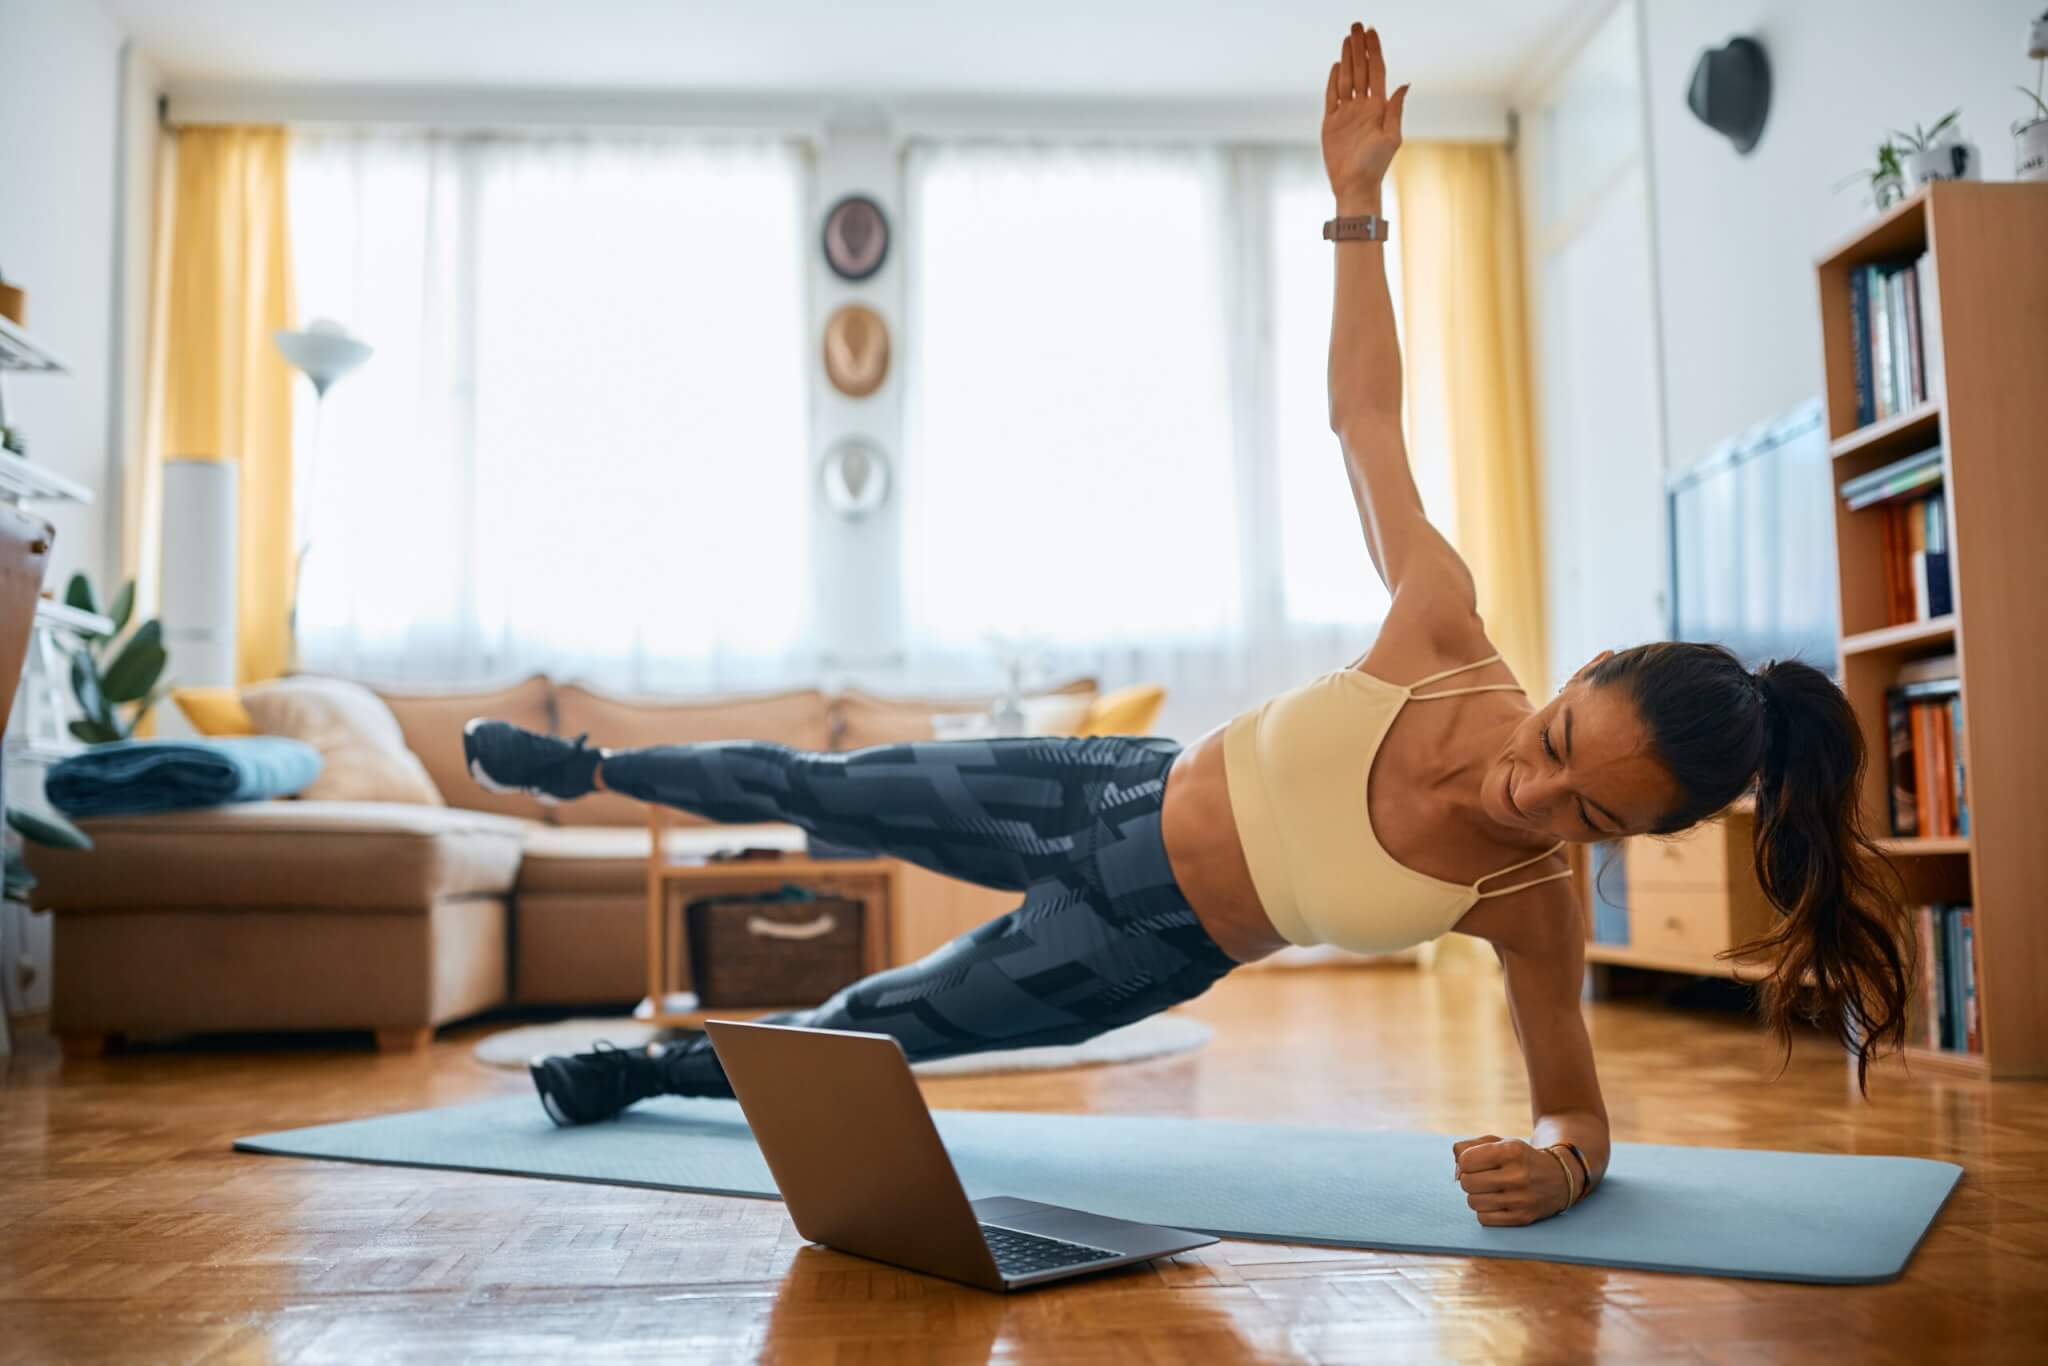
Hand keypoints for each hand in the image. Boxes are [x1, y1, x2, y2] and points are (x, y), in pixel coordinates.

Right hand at [1322, 23, 1408, 210]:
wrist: (1354, 185)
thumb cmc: (1376, 165)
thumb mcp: (1391, 137)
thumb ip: (1395, 110)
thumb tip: (1404, 84)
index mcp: (1378, 107)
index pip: (1376, 72)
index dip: (1374, 51)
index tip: (1371, 32)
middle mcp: (1363, 107)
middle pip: (1360, 70)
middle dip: (1358, 48)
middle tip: (1356, 26)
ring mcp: (1346, 114)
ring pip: (1346, 79)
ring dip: (1346, 59)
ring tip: (1346, 39)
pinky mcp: (1331, 123)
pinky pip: (1331, 97)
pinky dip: (1333, 81)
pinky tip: (1336, 66)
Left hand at [1453, 1135, 1573, 1225]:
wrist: (1559, 1178)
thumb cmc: (1519, 1158)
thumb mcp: (1499, 1142)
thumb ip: (1468, 1148)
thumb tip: (1456, 1172)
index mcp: (1511, 1151)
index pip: (1466, 1161)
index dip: (1466, 1162)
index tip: (1476, 1163)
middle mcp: (1517, 1175)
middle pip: (1466, 1182)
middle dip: (1470, 1179)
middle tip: (1483, 1177)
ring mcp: (1521, 1199)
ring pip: (1473, 1202)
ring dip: (1476, 1196)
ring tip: (1490, 1189)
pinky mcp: (1522, 1218)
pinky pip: (1483, 1219)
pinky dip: (1484, 1211)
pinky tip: (1496, 1202)